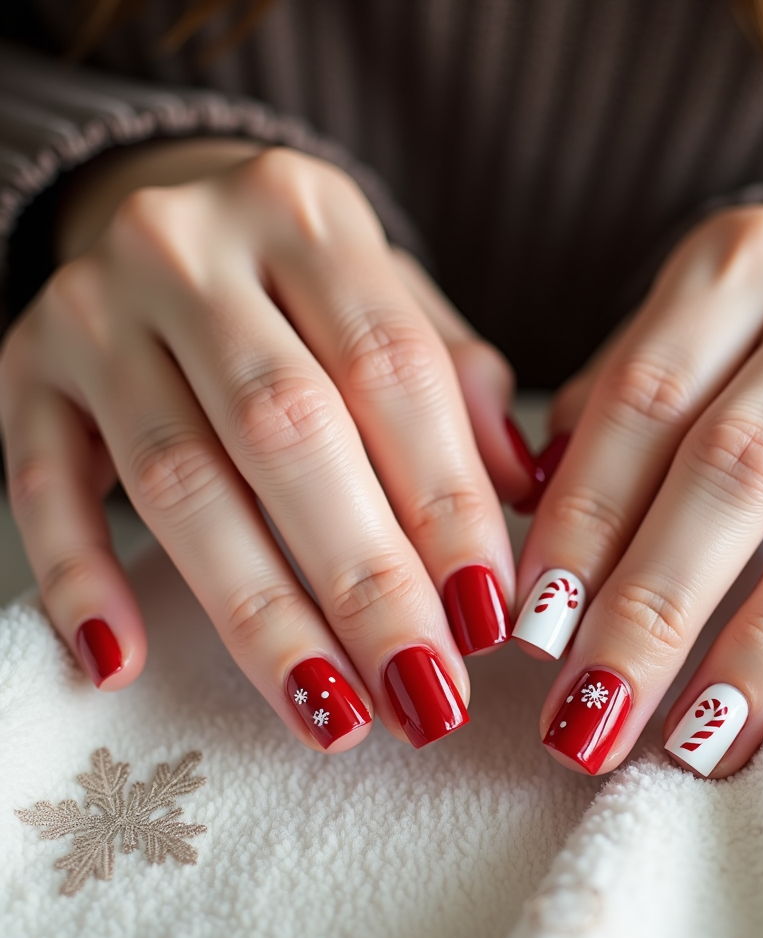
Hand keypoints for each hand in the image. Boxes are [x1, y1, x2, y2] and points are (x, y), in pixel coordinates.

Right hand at [0, 143, 535, 751]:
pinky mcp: (21, 370)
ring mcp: (91, 307)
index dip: (445, 501)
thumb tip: (522, 494)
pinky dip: (80, 578)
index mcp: (307, 215)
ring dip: (259, 613)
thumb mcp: (391, 299)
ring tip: (330, 711)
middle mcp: (189, 248)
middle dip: (364, 581)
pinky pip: (39, 485)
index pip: (392, 369)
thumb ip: (456, 384)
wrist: (161, 210)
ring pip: (177, 478)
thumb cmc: (302, 286)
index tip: (487, 617)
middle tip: (424, 693)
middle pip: (287, 431)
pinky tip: (124, 660)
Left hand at [514, 204, 762, 775]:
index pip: (641, 401)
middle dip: (655, 608)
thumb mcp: (663, 344)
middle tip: (593, 717)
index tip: (536, 632)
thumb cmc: (737, 350)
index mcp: (735, 265)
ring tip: (699, 745)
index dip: (584, 523)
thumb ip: (598, 428)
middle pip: (735, 470)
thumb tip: (543, 565)